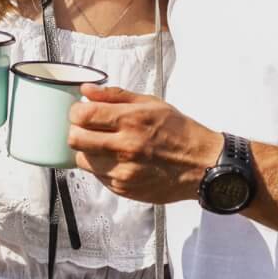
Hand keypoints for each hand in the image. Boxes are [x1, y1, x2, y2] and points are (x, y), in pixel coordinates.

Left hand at [67, 85, 223, 204]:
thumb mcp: (151, 103)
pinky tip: (117, 159)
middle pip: (75, 139)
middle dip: (76, 130)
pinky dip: (101, 166)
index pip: (82, 115)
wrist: (202, 165)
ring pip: (82, 160)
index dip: (76, 111)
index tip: (81, 111)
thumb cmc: (179, 132)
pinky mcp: (123, 189)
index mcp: (131, 121)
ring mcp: (123, 171)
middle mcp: (125, 147)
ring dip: (87, 150)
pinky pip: (97, 175)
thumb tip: (87, 90)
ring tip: (103, 145)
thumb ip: (115, 96)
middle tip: (86, 128)